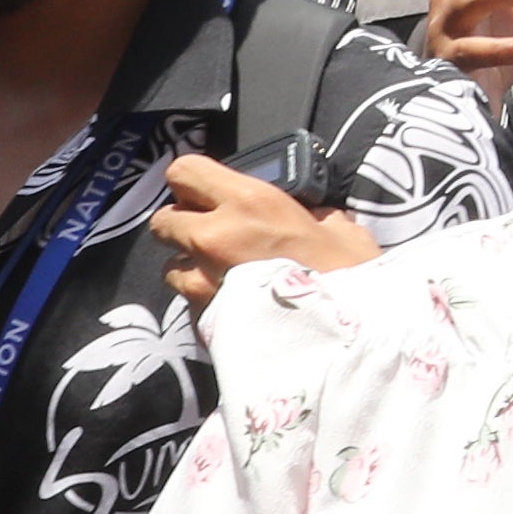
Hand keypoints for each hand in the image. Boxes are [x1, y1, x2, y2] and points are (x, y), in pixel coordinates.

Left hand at [150, 153, 374, 308]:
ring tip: (222, 280)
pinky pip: (188, 304)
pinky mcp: (201, 319)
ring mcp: (202, 281)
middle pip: (164, 220)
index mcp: (248, 203)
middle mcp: (214, 236)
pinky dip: (203, 304)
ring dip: (190, 269)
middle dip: (183, 226)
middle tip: (212, 237)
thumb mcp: (339, 230)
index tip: (205, 194)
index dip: (192, 183)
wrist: (342, 341)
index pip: (184, 172)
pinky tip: (233, 310)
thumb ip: (310, 217)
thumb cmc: (348, 280)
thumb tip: (310, 218)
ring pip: (171, 267)